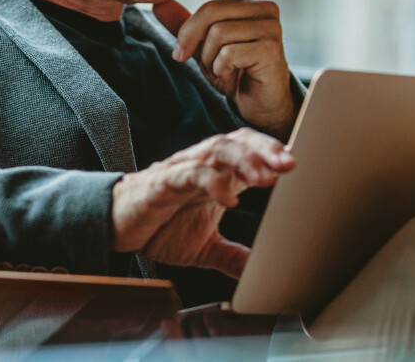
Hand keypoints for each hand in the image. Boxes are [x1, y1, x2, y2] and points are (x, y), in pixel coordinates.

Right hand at [111, 128, 293, 278]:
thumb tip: (261, 274)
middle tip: (290, 164)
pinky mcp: (162, 182)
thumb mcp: (205, 248)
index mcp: (218, 175)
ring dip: (244, 159)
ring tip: (266, 176)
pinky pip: (189, 173)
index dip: (273, 154)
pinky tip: (228, 198)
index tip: (298, 166)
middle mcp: (203, 166)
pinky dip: (211, 182)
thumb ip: (234, 256)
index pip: (250, 151)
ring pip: (217, 149)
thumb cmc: (159, 227)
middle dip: (266, 150)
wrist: (116, 228)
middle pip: (239, 141)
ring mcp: (183, 170)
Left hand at [153, 0, 297, 140]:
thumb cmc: (235, 70)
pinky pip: (229, 53)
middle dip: (189, 36)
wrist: (259, 103)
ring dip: (208, 58)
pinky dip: (220, 69)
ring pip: (218, 32)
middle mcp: (264, 7)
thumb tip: (158, 3)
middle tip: (182, 56)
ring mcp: (270, 26)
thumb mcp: (203, 45)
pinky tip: (231, 75)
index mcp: (248, 0)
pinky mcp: (271, 47)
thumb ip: (184, 24)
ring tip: (219, 69)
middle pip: (211, 10)